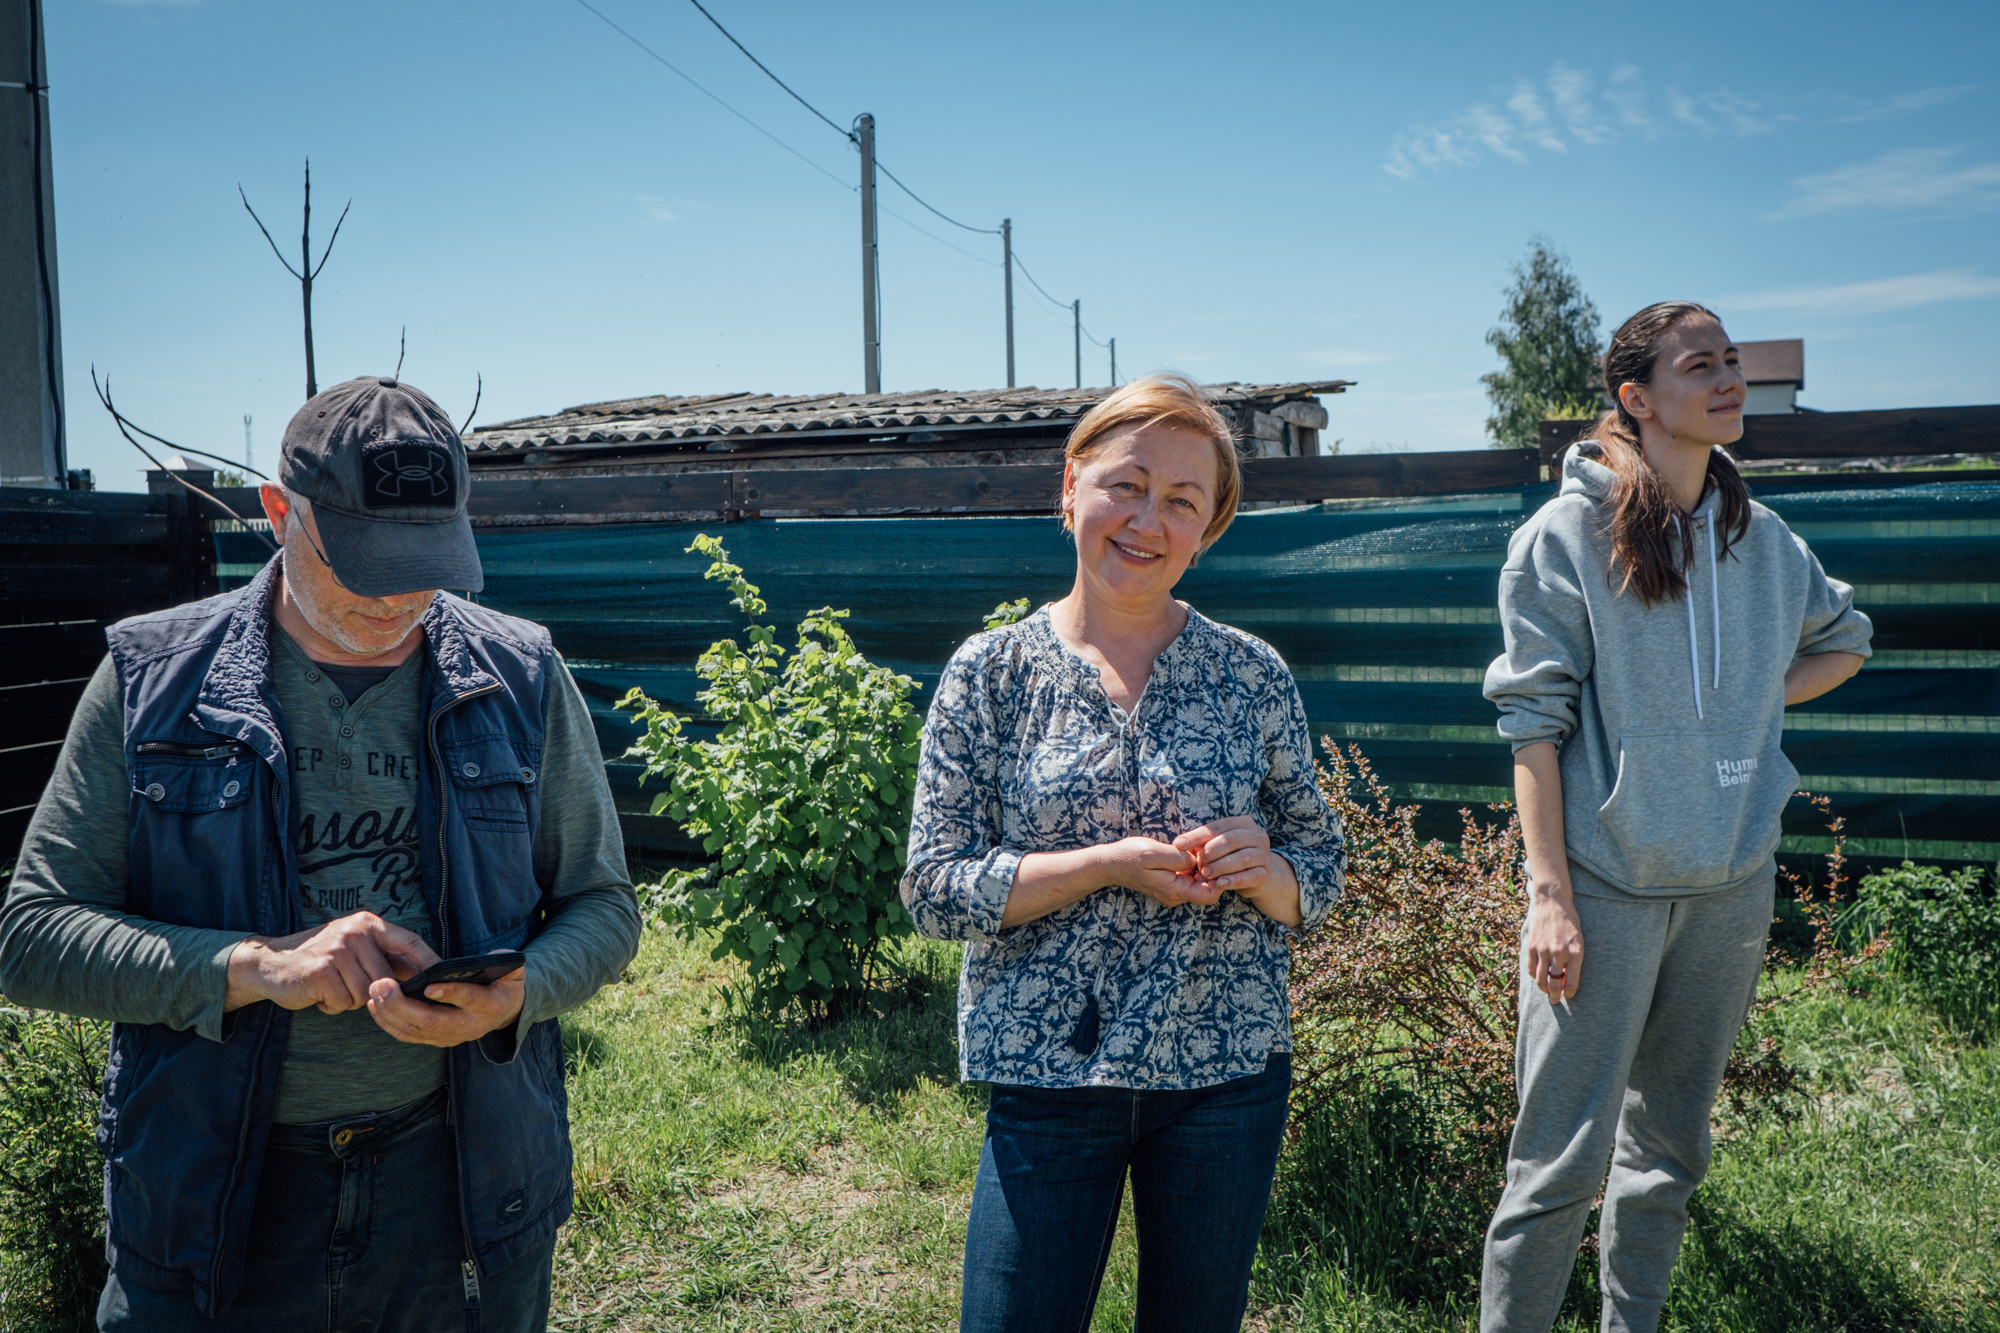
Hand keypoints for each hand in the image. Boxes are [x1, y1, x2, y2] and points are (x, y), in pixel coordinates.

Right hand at [226, 912, 439, 1013]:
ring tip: (332, 988)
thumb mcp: (355, 949)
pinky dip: (332, 1006)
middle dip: (372, 993)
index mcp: (368, 924)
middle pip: (388, 978)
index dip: (431, 962)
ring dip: (350, 1000)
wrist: (269, 964)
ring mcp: (337, 950)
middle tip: (347, 987)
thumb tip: (427, 976)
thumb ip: (386, 958)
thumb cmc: (321, 960)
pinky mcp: (321, 971)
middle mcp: (355, 932)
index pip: (411, 942)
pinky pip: (344, 1002)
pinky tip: (318, 994)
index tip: (449, 978)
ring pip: (366, 993)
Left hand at [365, 949, 525, 1047]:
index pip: (470, 1000)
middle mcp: (469, 1026)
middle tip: (382, 984)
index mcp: (489, 1006)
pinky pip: (408, 1035)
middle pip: (431, 1020)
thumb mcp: (514, 971)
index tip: (428, 987)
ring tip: (374, 990)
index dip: (450, 994)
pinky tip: (375, 1005)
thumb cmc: (504, 984)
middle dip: (402, 1004)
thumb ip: (507, 962)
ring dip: (390, 1012)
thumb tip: (494, 957)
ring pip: (415, 1030)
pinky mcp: (437, 1040)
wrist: (503, 1011)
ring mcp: (451, 1036)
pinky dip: (388, 1022)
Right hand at [1097, 836, 1214, 907]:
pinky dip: (1193, 865)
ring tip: (1195, 848)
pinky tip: (1187, 851)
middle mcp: (1176, 895)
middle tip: (1205, 849)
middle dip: (1211, 869)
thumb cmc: (1129, 856)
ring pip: (1199, 882)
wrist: (1109, 864)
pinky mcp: (1170, 884)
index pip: (1209, 895)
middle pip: (1207, 888)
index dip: (1218, 878)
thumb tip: (1197, 859)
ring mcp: (1173, 891)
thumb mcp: (1154, 852)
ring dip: (1202, 866)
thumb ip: (1178, 858)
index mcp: (1174, 891)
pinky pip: (1189, 878)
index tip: (1213, 858)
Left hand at [1173, 816, 1274, 891]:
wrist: (1257, 876)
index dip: (1197, 836)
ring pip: (1242, 858)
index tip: (1179, 844)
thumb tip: (1178, 844)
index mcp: (1243, 823)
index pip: (1217, 827)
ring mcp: (1264, 854)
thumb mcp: (1216, 846)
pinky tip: (1220, 883)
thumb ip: (1201, 842)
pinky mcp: (1265, 873)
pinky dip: (1234, 880)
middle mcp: (1257, 836)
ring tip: (1206, 874)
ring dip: (1221, 866)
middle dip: (1210, 852)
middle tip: (1198, 864)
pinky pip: (1250, 876)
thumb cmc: (1230, 857)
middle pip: (1231, 840)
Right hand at [1524, 883, 1581, 1003]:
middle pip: (1555, 984)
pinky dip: (1535, 976)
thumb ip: (1574, 959)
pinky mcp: (1532, 946)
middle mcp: (1559, 953)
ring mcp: (1543, 950)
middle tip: (1556, 1001)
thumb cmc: (1570, 922)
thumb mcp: (1579, 940)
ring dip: (1544, 989)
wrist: (1553, 902)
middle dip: (1556, 996)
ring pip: (1540, 979)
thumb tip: (1566, 978)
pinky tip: (1539, 976)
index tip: (1569, 995)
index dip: (1570, 993)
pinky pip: (1531, 968)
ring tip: (1547, 991)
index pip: (1571, 982)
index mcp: (1575, 952)